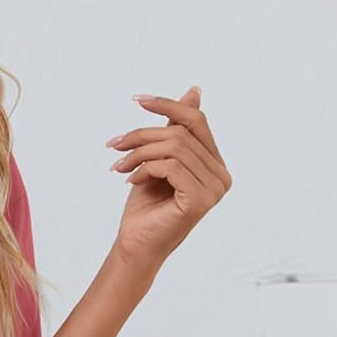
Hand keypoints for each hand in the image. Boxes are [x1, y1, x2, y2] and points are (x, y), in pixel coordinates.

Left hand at [106, 86, 231, 271]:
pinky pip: (171, 166)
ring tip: (118, 167)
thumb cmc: (146, 206)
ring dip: (138, 153)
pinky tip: (131, 182)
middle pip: (181, 134)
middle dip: (141, 136)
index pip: (197, 121)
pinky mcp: (200, 200)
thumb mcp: (158, 160)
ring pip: (174, 148)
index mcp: (215, 164)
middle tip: (114, 146)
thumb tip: (195, 91)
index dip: (168, 105)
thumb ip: (175, 130)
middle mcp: (222, 176)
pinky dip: (145, 169)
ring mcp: (215, 189)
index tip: (138, 100)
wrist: (135, 245)